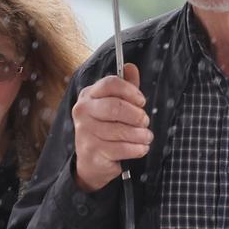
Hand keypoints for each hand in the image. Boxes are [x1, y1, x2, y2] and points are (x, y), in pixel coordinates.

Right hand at [73, 63, 152, 191]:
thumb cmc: (106, 128)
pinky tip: (140, 148)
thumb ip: (124, 87)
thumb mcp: (114, 105)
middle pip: (116, 106)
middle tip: (144, 121)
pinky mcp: (92, 151)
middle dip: (137, 115)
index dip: (131, 91)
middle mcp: (83, 111)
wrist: (91, 161)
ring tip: (146, 137)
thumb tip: (130, 67)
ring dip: (141, 135)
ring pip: (121, 130)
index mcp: (88, 95)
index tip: (141, 101)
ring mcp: (85, 131)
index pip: (110, 83)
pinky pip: (122, 148)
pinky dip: (137, 149)